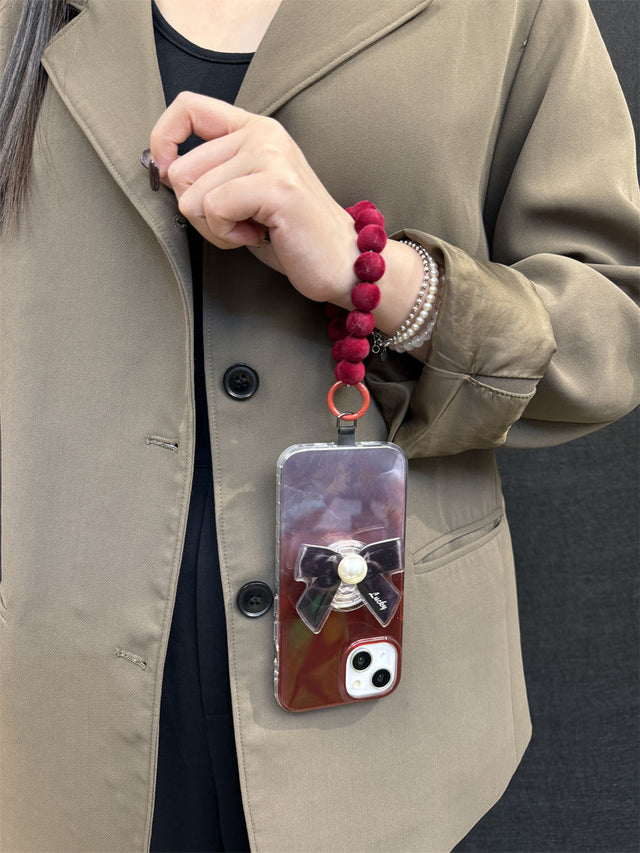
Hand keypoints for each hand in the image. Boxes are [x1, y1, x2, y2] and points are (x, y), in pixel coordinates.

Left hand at [149, 91, 357, 303]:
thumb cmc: (292, 234)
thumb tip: (163, 169)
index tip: (166, 173)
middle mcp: (263, 134)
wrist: (342, 262)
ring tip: (252, 229)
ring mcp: (271, 156)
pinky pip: (214, 209)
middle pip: (180, 168)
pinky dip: (227, 235)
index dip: (162, 139)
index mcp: (255, 129)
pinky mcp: (276, 186)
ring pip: (192, 195)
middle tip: (236, 222)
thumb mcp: (245, 193)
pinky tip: (258, 235)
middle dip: (197, 211)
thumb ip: (212, 173)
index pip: (188, 107)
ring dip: (214, 228)